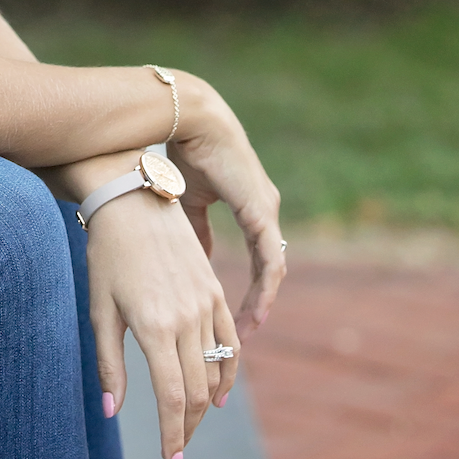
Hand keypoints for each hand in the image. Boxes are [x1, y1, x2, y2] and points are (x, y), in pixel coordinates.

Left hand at [86, 185, 238, 458]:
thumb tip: (110, 412)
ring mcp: (206, 304)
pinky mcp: (216, 291)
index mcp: (154, 327)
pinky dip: (229, 371)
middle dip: (189, 427)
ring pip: (217, 369)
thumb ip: (109, 364)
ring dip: (207, 404)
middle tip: (178, 449)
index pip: (172, 397)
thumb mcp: (100, 311)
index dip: (173, 435)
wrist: (132, 202)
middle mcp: (186, 318)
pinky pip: (232, 341)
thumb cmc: (106, 256)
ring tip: (192, 424)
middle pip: (198, 391)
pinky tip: (219, 392)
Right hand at [168, 83, 285, 339]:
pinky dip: (265, 288)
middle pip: (268, 268)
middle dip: (255, 304)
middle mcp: (265, 211)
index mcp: (251, 207)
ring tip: (246, 333)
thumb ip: (196, 230)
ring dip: (261, 302)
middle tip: (239, 337)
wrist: (191, 121)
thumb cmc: (186, 153)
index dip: (246, 289)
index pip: (257, 258)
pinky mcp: (261, 211)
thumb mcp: (188, 202)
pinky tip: (255, 311)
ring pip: (273, 268)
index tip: (229, 317)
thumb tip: (199, 259)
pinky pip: (271, 259)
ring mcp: (267, 211)